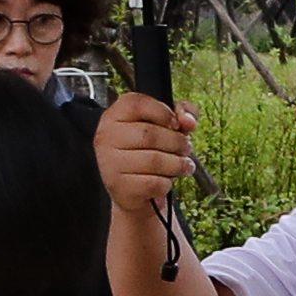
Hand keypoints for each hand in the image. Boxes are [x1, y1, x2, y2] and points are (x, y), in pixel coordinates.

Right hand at [93, 92, 196, 217]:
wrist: (131, 191)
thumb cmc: (149, 152)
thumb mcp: (165, 126)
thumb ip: (182, 113)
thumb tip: (189, 121)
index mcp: (114, 116)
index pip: (136, 103)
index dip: (163, 112)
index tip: (176, 124)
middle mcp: (106, 136)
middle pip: (150, 133)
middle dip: (177, 142)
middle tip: (185, 149)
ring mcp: (109, 162)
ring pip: (154, 160)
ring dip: (178, 164)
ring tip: (183, 166)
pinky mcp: (119, 186)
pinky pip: (154, 183)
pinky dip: (167, 183)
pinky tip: (166, 181)